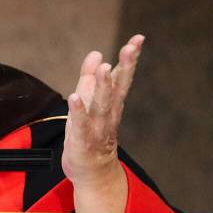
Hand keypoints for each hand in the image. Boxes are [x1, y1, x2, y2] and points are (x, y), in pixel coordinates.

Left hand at [61, 34, 144, 212]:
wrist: (93, 173)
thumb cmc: (90, 134)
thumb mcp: (88, 102)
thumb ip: (89, 78)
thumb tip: (95, 53)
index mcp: (111, 103)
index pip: (122, 77)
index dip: (130, 59)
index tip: (138, 39)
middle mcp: (109, 114)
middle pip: (117, 88)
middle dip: (124, 67)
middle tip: (129, 47)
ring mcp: (97, 129)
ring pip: (102, 105)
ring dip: (103, 86)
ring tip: (103, 67)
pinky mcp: (82, 142)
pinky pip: (80, 125)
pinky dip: (78, 112)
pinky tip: (74, 97)